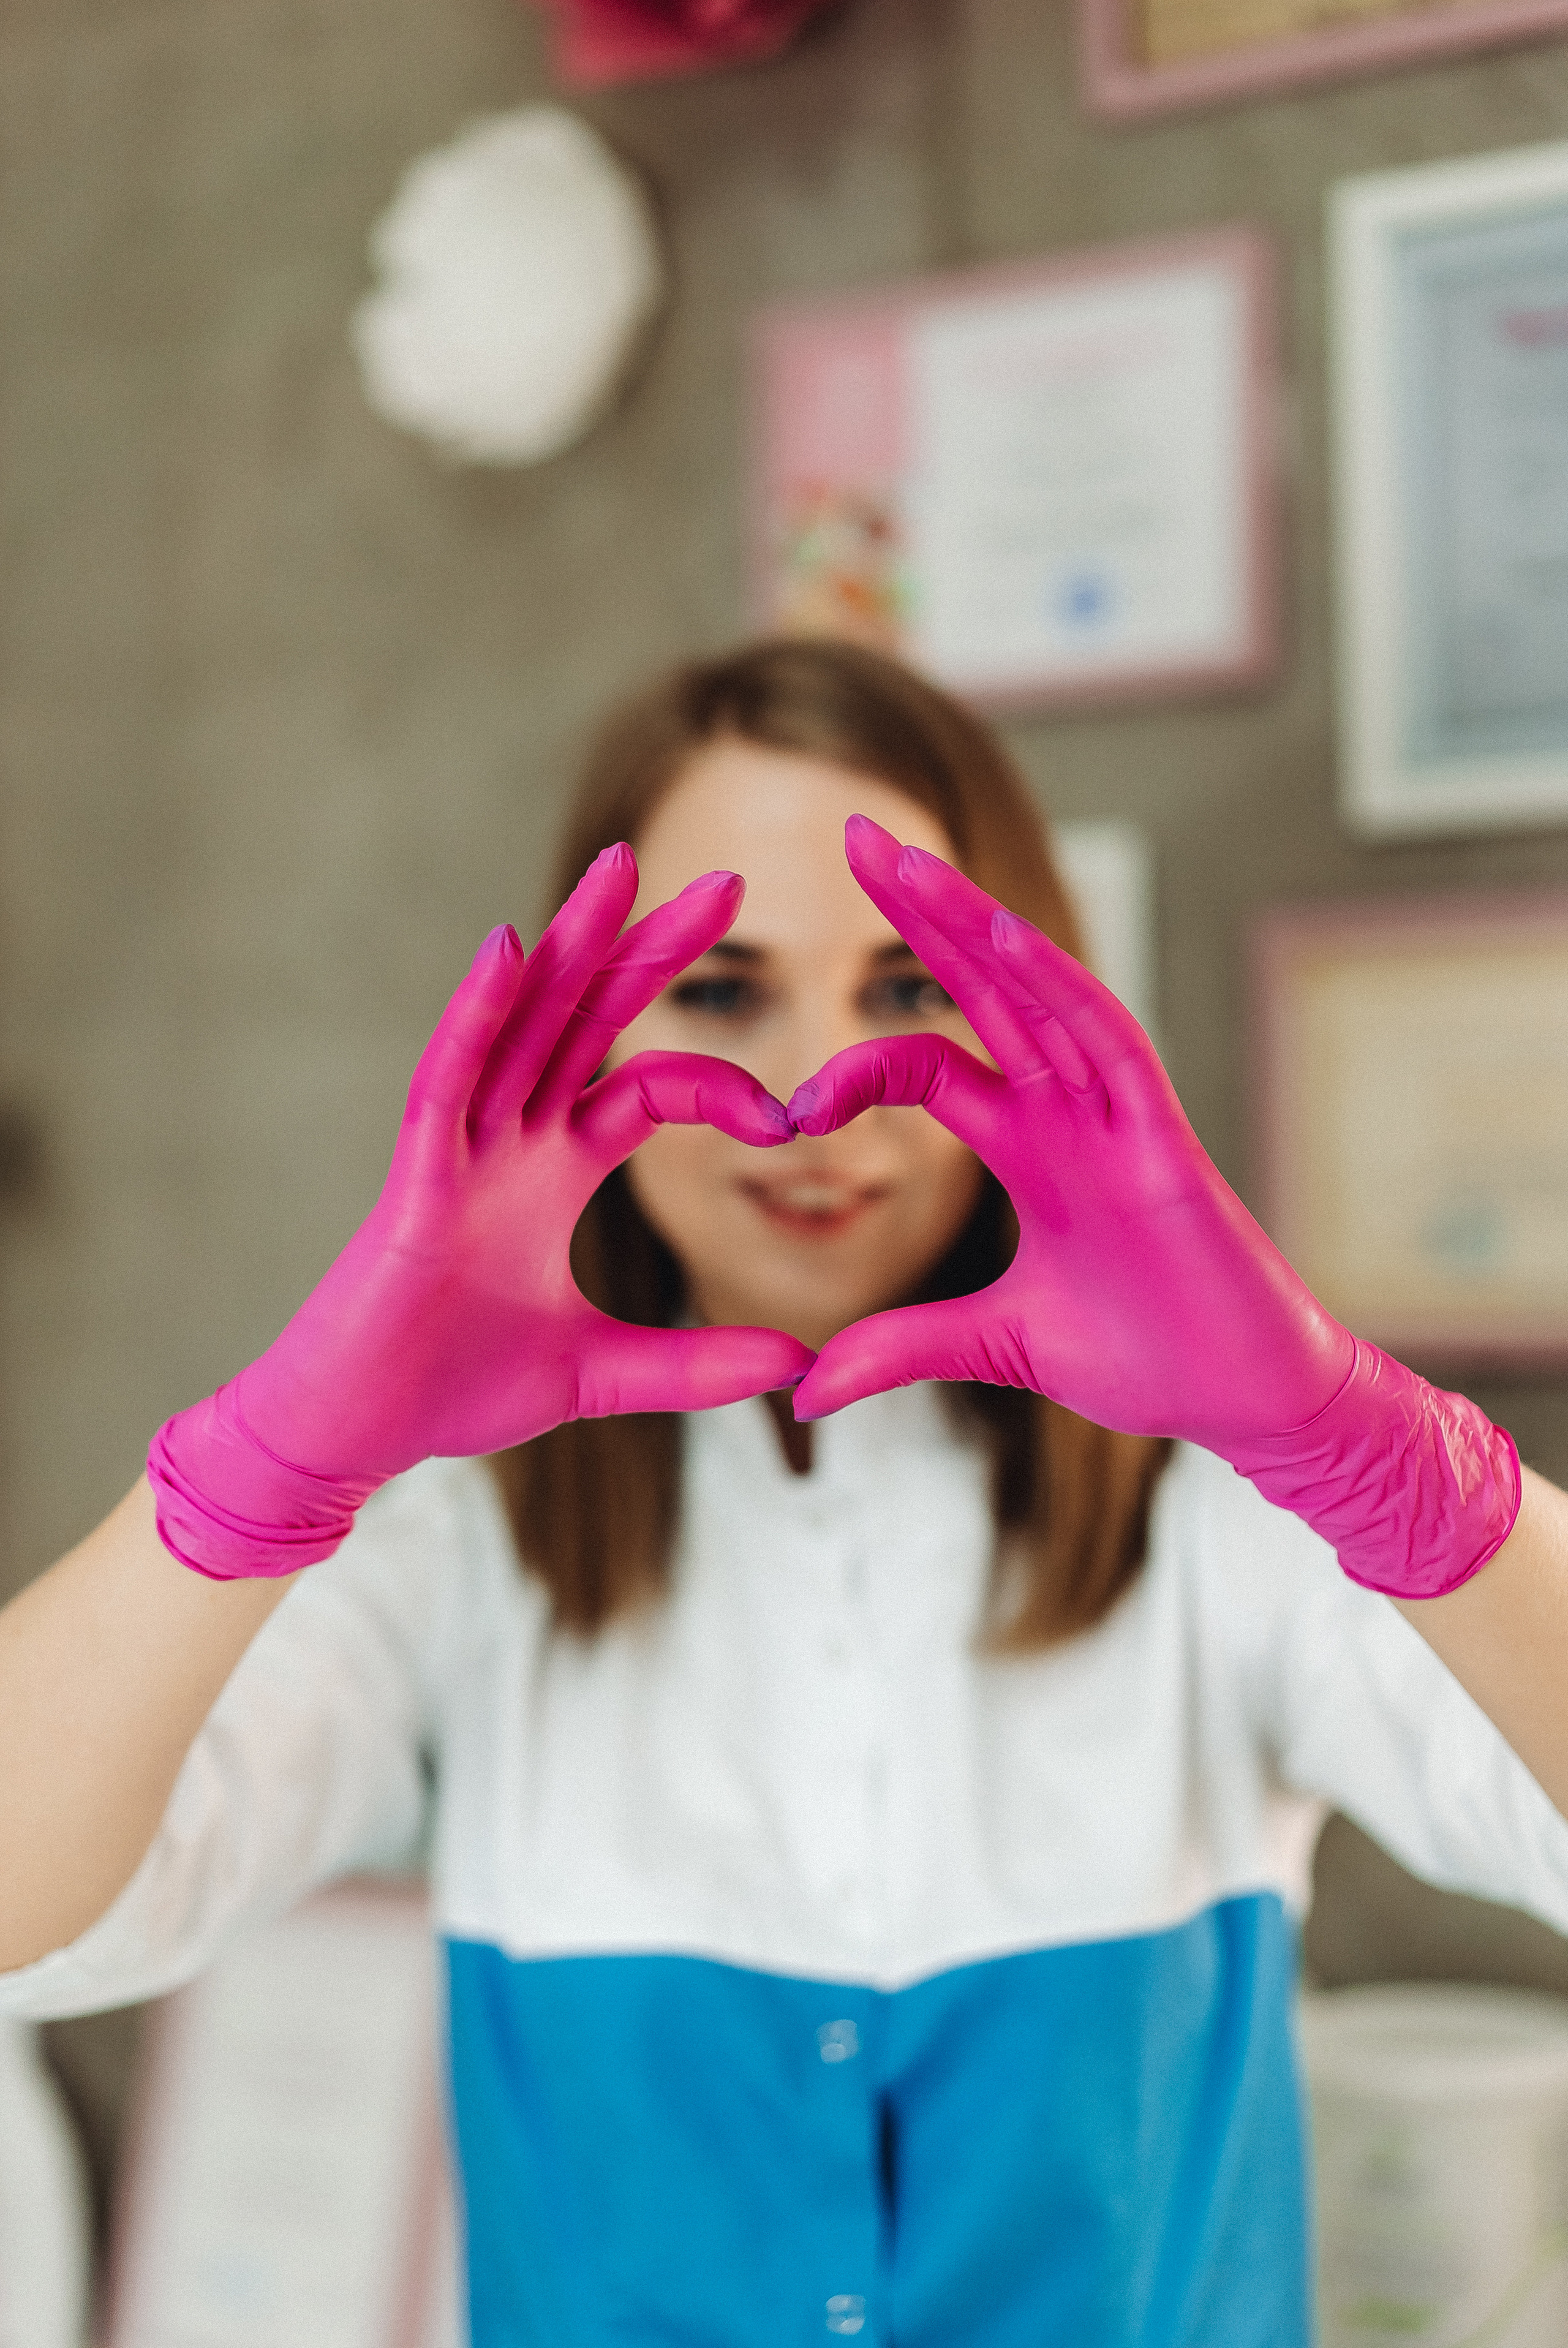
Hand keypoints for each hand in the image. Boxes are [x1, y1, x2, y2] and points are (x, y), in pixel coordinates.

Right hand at [149, 847, 813, 1577]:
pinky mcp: (415, 1183)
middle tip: (729, 886)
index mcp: (552, 1170)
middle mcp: (510, 1141)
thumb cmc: (454, 1391)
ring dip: (570, 945)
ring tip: (622, 869)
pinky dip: (475, 1015)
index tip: (791, 1117)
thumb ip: (697, 1365)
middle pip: (590, 1021)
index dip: (719, 1087)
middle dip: (652, 951)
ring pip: (521, 1023)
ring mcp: (459, 1152)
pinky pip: (446, 1081)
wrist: (356, 1434)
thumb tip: (801, 1365)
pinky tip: (509, 949)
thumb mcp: (600, 1375)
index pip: (648, 1089)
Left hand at [786, 817, 1517, 1598]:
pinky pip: (1109, 1040)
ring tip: (906, 860)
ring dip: (972, 922)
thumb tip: (802, 1389)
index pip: (932, 1066)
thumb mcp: (995, 1346)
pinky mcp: (1162, 1141)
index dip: (857, 1065)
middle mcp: (1069, 1111)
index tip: (786, 1106)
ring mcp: (1117, 1117)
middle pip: (984, 987)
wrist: (1242, 1402)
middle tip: (855, 833)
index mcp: (1030, 1147)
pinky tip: (1004, 932)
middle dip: (922, 912)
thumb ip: (901, 1348)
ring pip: (1039, 991)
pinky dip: (1058, 984)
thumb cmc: (1146, 1357)